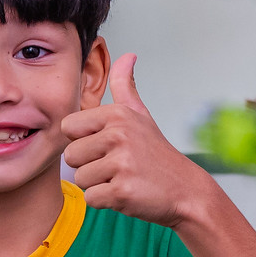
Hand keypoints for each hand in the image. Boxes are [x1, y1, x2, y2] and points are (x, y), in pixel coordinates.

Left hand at [60, 54, 214, 228]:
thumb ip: (126, 86)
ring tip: (123, 179)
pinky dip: (106, 201)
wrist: (186, 191)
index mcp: (117, 115)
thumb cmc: (157, 156)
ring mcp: (121, 164)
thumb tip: (128, 55)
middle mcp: (119, 135)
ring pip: (80, 179)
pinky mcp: (122, 191)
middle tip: (118, 167)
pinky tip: (127, 193)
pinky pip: (91, 199)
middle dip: (89, 166)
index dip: (84, 141)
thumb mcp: (141, 115)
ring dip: (98, 185)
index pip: (69, 127)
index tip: (108, 146)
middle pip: (71, 156)